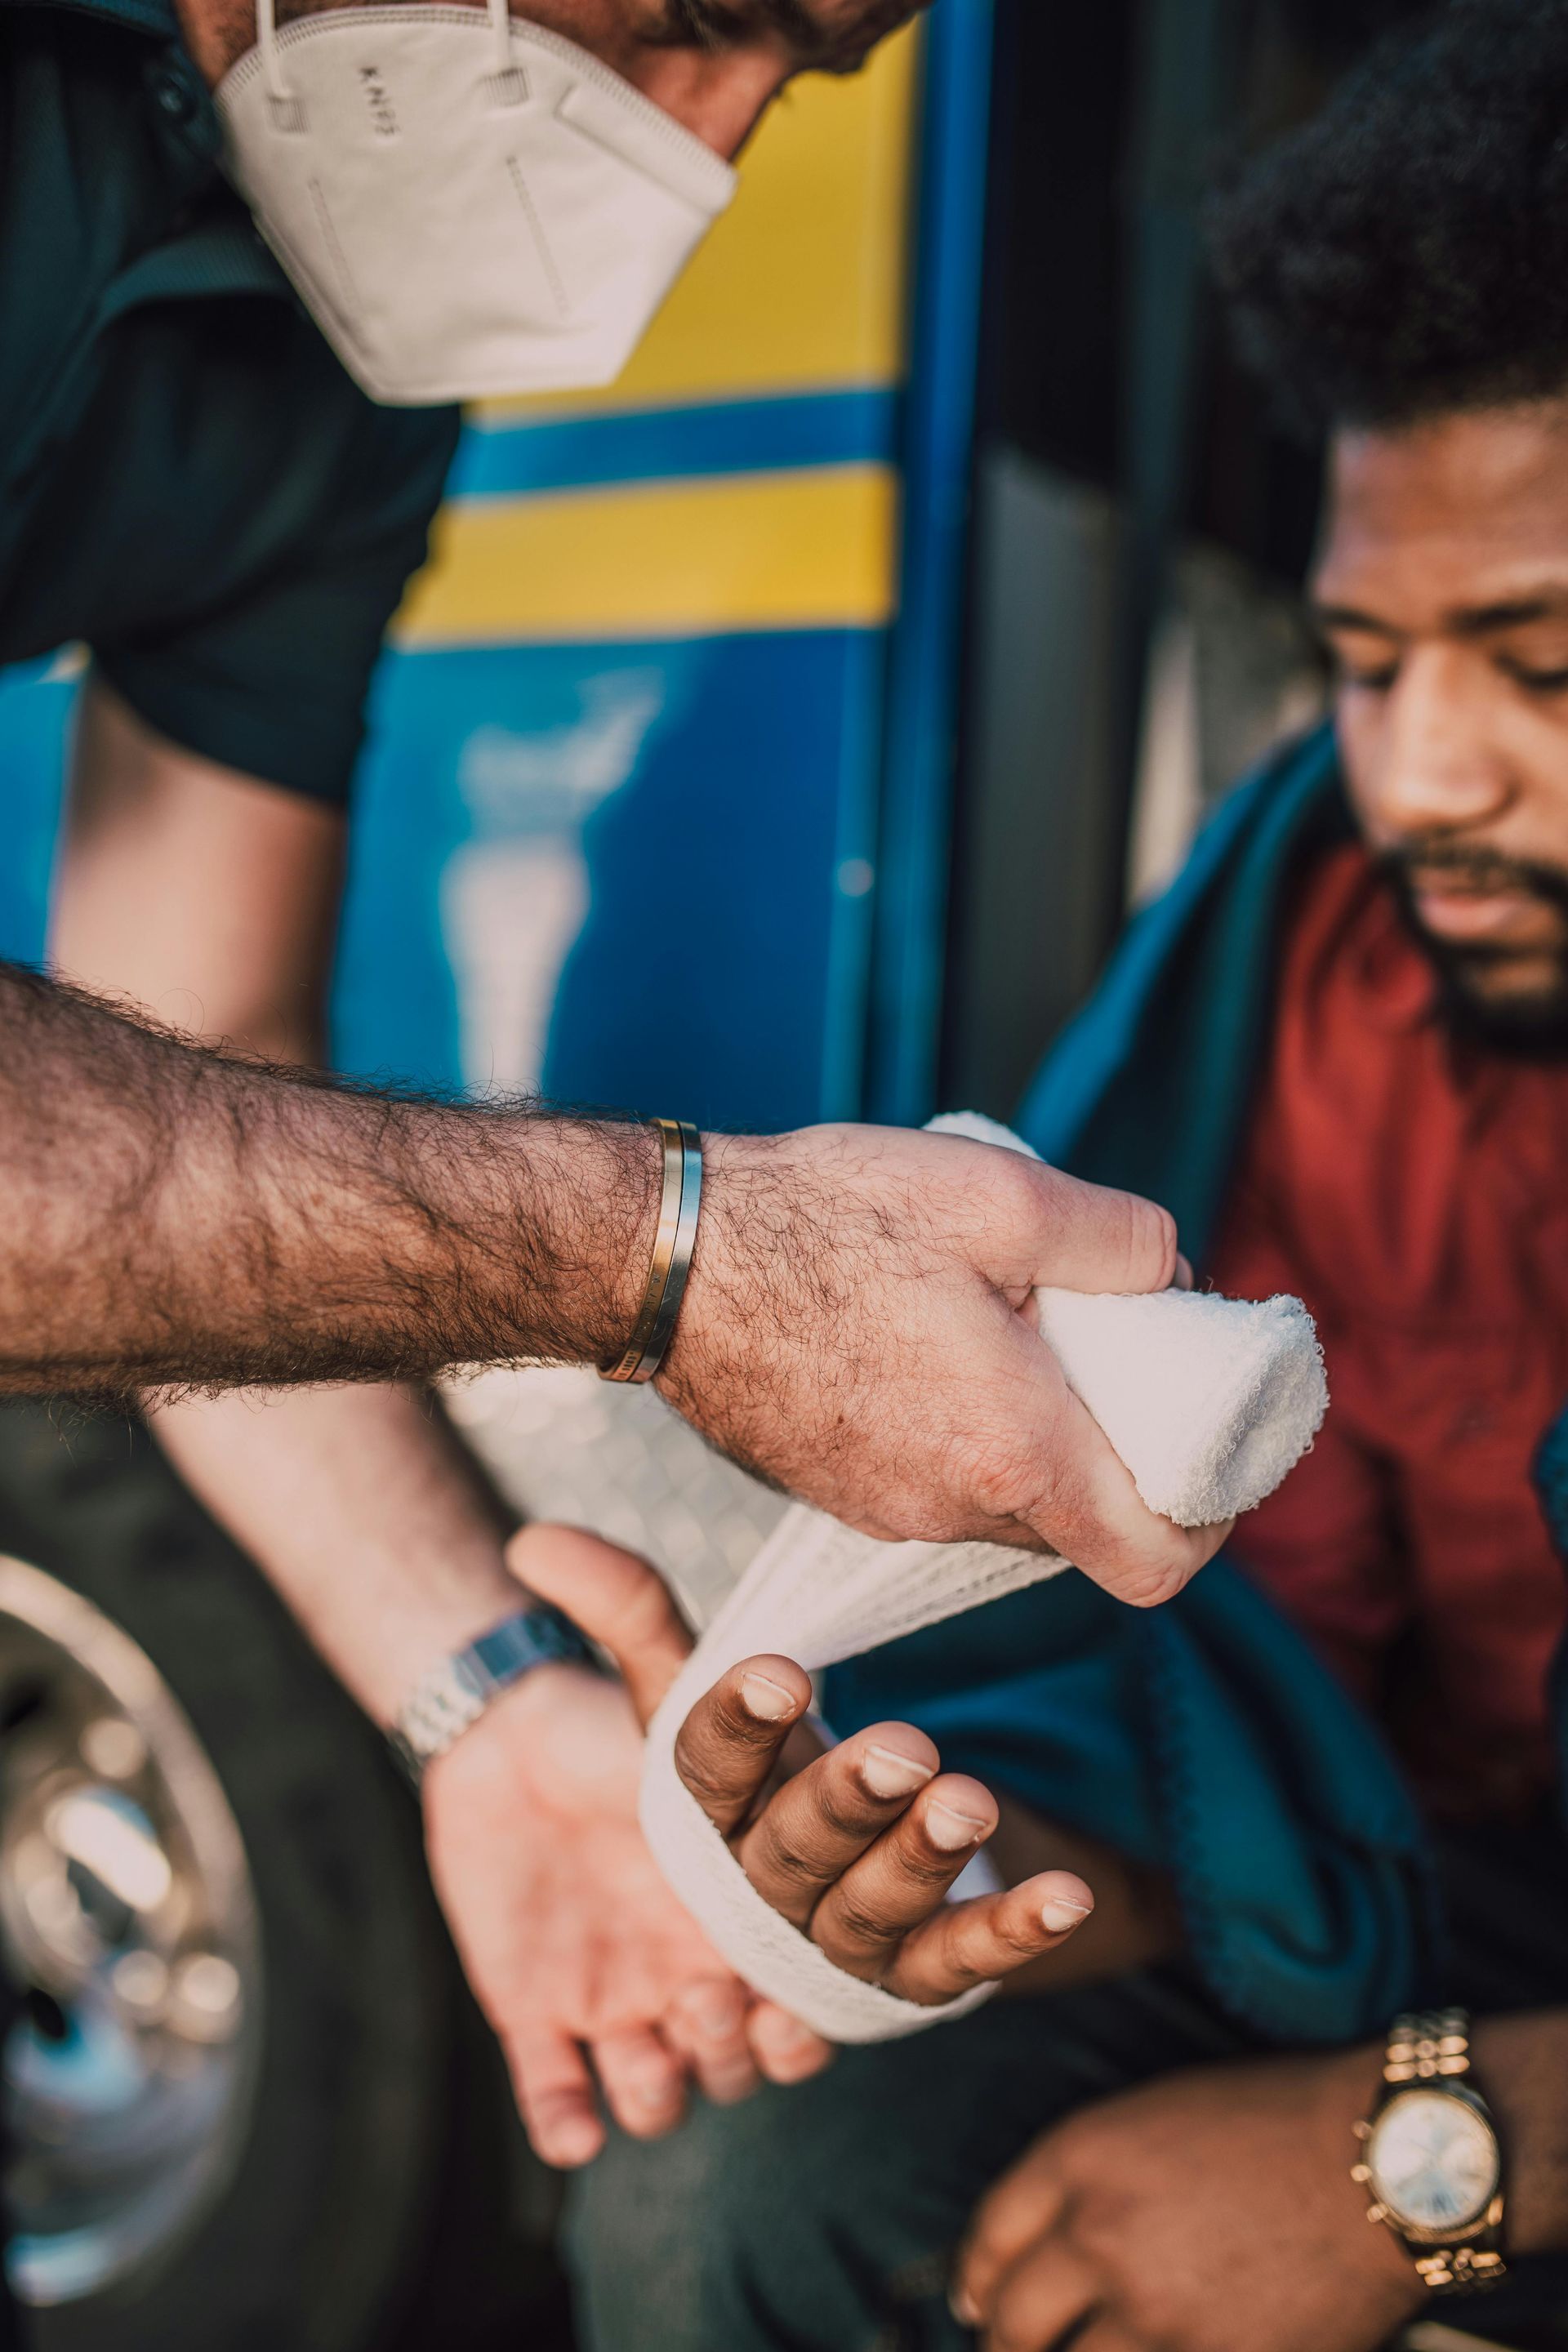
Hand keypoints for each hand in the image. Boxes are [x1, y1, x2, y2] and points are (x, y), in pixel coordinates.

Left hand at [423, 1526, 830, 2168]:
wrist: (503, 1746)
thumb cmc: (611, 1723)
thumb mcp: (660, 1680)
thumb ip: (647, 1613)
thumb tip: (615, 1554)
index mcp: (754, 1906)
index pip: (809, 1975)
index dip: (809, 1998)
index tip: (795, 1987)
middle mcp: (704, 1967)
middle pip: (747, 2046)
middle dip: (750, 2039)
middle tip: (725, 1995)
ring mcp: (625, 1999)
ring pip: (668, 2085)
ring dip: (672, 2079)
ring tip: (667, 2030)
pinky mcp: (540, 2021)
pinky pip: (560, 2100)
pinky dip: (568, 2119)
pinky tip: (571, 2117)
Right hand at [663, 1124, 1228, 1604]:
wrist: (661, 1260)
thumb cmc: (818, 1221)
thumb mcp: (999, 1192)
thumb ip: (1118, 1237)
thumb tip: (1172, 1270)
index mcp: (1013, 1450)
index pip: (1158, 1563)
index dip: (1211, 1522)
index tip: (1213, 1454)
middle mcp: (951, 1507)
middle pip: (1086, 1528)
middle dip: (1121, 1457)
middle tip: (1115, 1360)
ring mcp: (887, 1512)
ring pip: (1009, 1507)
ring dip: (1038, 1443)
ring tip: (1016, 1336)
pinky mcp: (838, 1492)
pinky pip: (939, 1488)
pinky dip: (968, 1439)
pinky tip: (938, 1347)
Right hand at [672, 1651, 1095, 2003]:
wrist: (831, 1863)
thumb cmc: (758, 1765)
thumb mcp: (696, 1683)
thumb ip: (632, 1614)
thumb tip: (536, 1542)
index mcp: (706, 1817)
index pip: (706, 1771)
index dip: (738, 1723)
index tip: (780, 1667)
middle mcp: (759, 1889)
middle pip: (790, 1853)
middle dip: (843, 1802)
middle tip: (903, 1749)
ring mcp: (834, 1940)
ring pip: (868, 1913)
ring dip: (921, 1861)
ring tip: (971, 1801)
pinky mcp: (912, 1973)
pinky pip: (957, 1964)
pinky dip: (1009, 1934)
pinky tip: (1064, 1897)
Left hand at [952, 2049, 1424, 2351]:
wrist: (1379, 2160)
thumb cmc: (1275, 2121)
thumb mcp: (1154, 2116)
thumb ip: (1087, 2176)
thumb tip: (1046, 2245)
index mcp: (1080, 2159)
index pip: (990, 2238)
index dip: (977, 2277)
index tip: (976, 2300)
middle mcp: (1100, 2237)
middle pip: (1012, 2321)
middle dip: (1004, 2341)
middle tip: (1010, 2347)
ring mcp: (1155, 2313)